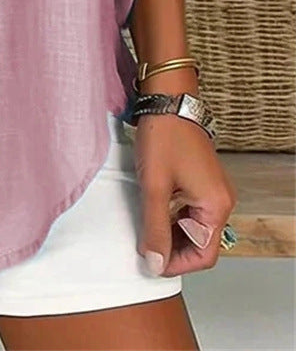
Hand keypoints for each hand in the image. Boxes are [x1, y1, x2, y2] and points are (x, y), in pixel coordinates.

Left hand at [133, 112, 236, 276]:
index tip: (150, 262)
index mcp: (216, 206)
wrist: (167, 100)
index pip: (204, 255)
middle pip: (201, 243)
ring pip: (194, 227)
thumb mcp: (155, 187)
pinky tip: (152, 212)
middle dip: (172, 250)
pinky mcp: (202, 180)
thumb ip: (155, 228)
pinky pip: (191, 211)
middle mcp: (221, 200)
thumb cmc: (163, 138)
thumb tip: (154, 263)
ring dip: (171, 234)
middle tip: (143, 247)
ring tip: (144, 230)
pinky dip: (173, 217)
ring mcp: (212, 190)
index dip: (176, 264)